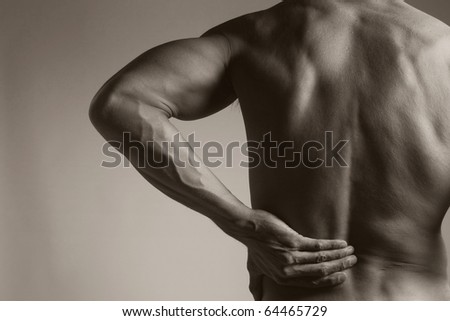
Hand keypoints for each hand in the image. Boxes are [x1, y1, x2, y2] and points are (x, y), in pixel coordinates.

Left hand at [241, 209, 356, 287]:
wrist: (247, 227)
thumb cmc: (252, 247)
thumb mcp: (254, 269)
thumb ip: (257, 285)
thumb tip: (256, 300)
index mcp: (282, 278)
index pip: (311, 282)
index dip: (329, 280)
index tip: (341, 276)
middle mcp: (288, 270)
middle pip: (320, 272)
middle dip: (339, 267)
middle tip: (352, 262)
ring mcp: (291, 256)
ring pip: (322, 260)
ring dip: (339, 256)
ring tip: (350, 251)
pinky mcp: (293, 241)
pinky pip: (318, 246)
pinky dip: (332, 245)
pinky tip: (341, 243)